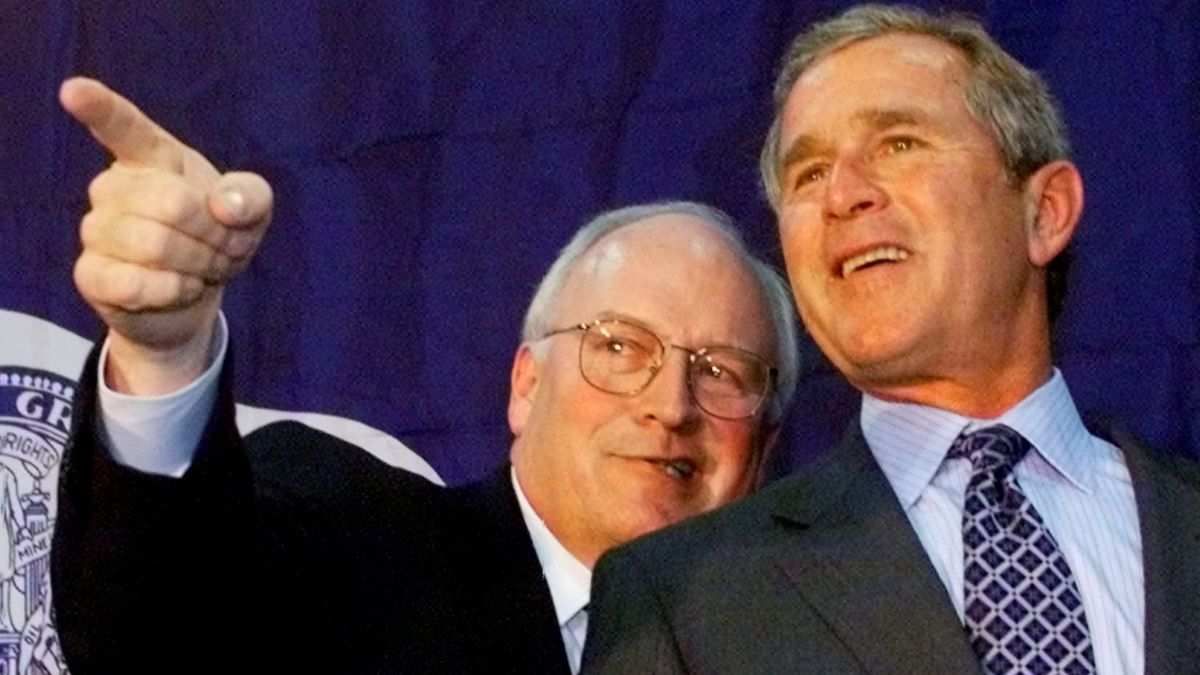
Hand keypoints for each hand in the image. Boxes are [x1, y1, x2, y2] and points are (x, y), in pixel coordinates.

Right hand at [60, 77, 272, 392]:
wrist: (197, 292)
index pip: (122, 125)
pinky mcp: (91, 275)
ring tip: (203, 266)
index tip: (73, 90)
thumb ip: (249, 196)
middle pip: (172, 205)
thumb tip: (224, 206)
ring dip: (198, 263)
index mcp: (149, 156)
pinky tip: (181, 287)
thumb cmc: (217, 235)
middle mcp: (113, 186)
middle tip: (223, 246)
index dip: (98, 107)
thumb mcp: (251, 211)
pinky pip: (133, 284)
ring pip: (155, 245)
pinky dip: (174, 290)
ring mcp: (96, 229)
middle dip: (215, 234)